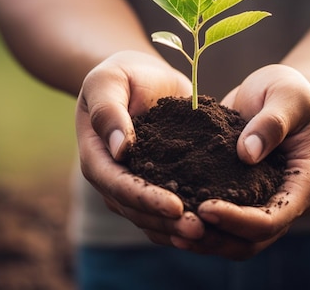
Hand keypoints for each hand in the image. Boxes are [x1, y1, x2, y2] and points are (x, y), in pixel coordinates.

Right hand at [75, 50, 204, 242]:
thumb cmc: (121, 75)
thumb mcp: (108, 81)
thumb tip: (120, 148)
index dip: (146, 198)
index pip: (118, 185)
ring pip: (151, 219)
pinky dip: (186, 221)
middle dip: (167, 222)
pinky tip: (212, 228)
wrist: (142, 78)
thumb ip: (108, 111)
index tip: (176, 206)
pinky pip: (167, 212)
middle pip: (136, 210)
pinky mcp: (157, 185)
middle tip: (200, 230)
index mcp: (96, 157)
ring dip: (178, 230)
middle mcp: (112, 179)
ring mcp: (134, 186)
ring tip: (209, 234)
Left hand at [170, 64, 309, 259]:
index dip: (238, 220)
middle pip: (251, 241)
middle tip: (178, 226)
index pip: (271, 219)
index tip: (205, 206)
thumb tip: (246, 154)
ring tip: (169, 230)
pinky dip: (198, 224)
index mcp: (303, 186)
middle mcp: (285, 204)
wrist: (280, 95)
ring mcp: (263, 205)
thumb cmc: (289, 92)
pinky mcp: (242, 199)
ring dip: (203, 240)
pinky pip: (221, 224)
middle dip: (215, 238)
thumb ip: (271, 123)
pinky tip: (168, 217)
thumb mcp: (287, 97)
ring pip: (234, 242)